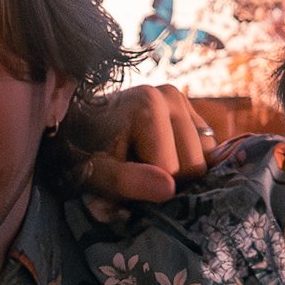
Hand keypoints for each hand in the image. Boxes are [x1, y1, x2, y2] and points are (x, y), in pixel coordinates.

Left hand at [68, 83, 218, 215]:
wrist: (75, 127)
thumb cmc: (80, 152)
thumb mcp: (94, 173)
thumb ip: (126, 181)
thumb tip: (168, 189)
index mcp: (148, 104)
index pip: (172, 171)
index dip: (148, 189)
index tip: (122, 183)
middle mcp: (171, 96)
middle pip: (194, 166)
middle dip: (167, 183)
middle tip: (133, 176)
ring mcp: (185, 102)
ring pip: (205, 161)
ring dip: (179, 176)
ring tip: (145, 166)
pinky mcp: (193, 114)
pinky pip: (209, 154)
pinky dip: (188, 166)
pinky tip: (161, 160)